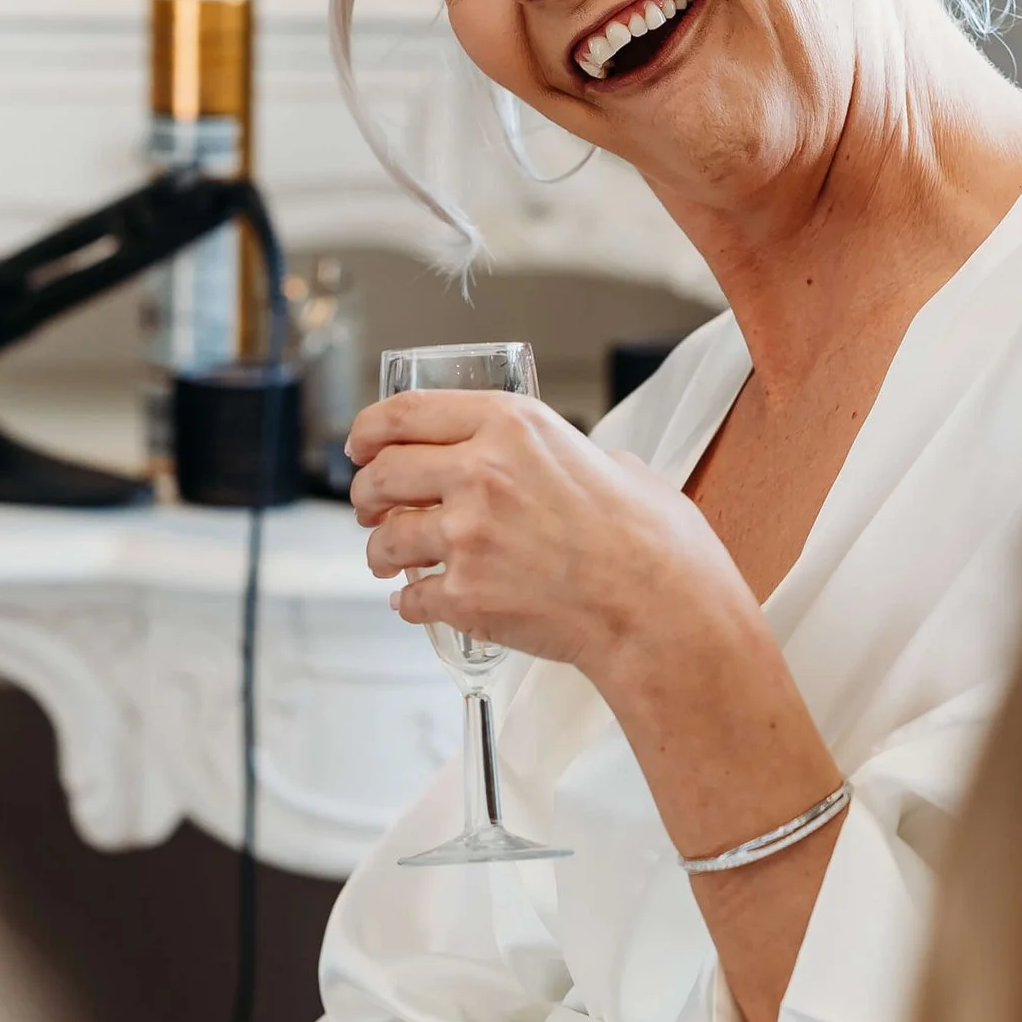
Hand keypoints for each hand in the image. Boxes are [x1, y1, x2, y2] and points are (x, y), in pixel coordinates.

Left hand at [346, 388, 758, 688]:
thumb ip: (568, 455)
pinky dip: (409, 602)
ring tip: (390, 560)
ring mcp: (467, 535)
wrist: (660, 608)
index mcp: (512, 425)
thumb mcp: (612, 461)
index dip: (369, 429)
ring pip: (385, 539)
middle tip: (370, 507)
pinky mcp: (465, 594)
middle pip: (383, 473)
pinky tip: (418, 601)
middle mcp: (480, 472)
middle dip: (366, 493)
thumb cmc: (651, 541)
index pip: (406, 412)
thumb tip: (563, 466)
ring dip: (379, 552)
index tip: (360, 444)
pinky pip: (411, 597)